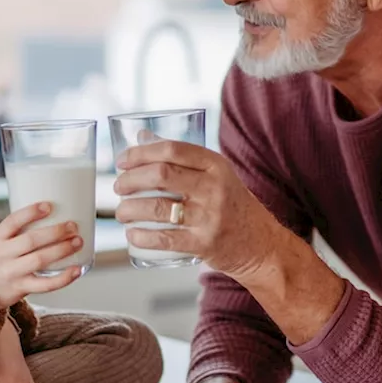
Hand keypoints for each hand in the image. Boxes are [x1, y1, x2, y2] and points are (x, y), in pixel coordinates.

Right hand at [0, 202, 83, 311]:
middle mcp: (2, 255)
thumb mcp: (3, 242)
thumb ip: (22, 230)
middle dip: (54, 232)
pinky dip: (64, 278)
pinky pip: (45, 285)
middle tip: (73, 226)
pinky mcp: (21, 288)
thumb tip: (58, 211)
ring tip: (78, 242)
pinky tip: (77, 269)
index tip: (49, 206)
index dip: (30, 212)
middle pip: (30, 240)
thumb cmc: (3, 258)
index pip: (12, 222)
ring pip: (39, 260)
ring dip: (62, 250)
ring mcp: (12, 273)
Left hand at [113, 134, 280, 279]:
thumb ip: (182, 158)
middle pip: (161, 175)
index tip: (121, 161)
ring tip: (121, 212)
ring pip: (157, 208)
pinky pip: (164, 239)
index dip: (140, 153)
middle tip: (118, 188)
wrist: (262, 245)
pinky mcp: (205, 244)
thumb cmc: (232, 206)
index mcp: (216, 165)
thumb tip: (142, 137)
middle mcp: (215, 187)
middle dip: (130, 180)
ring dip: (129, 210)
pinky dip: (142, 236)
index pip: (173, 149)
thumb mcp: (215, 175)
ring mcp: (210, 216)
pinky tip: (132, 235)